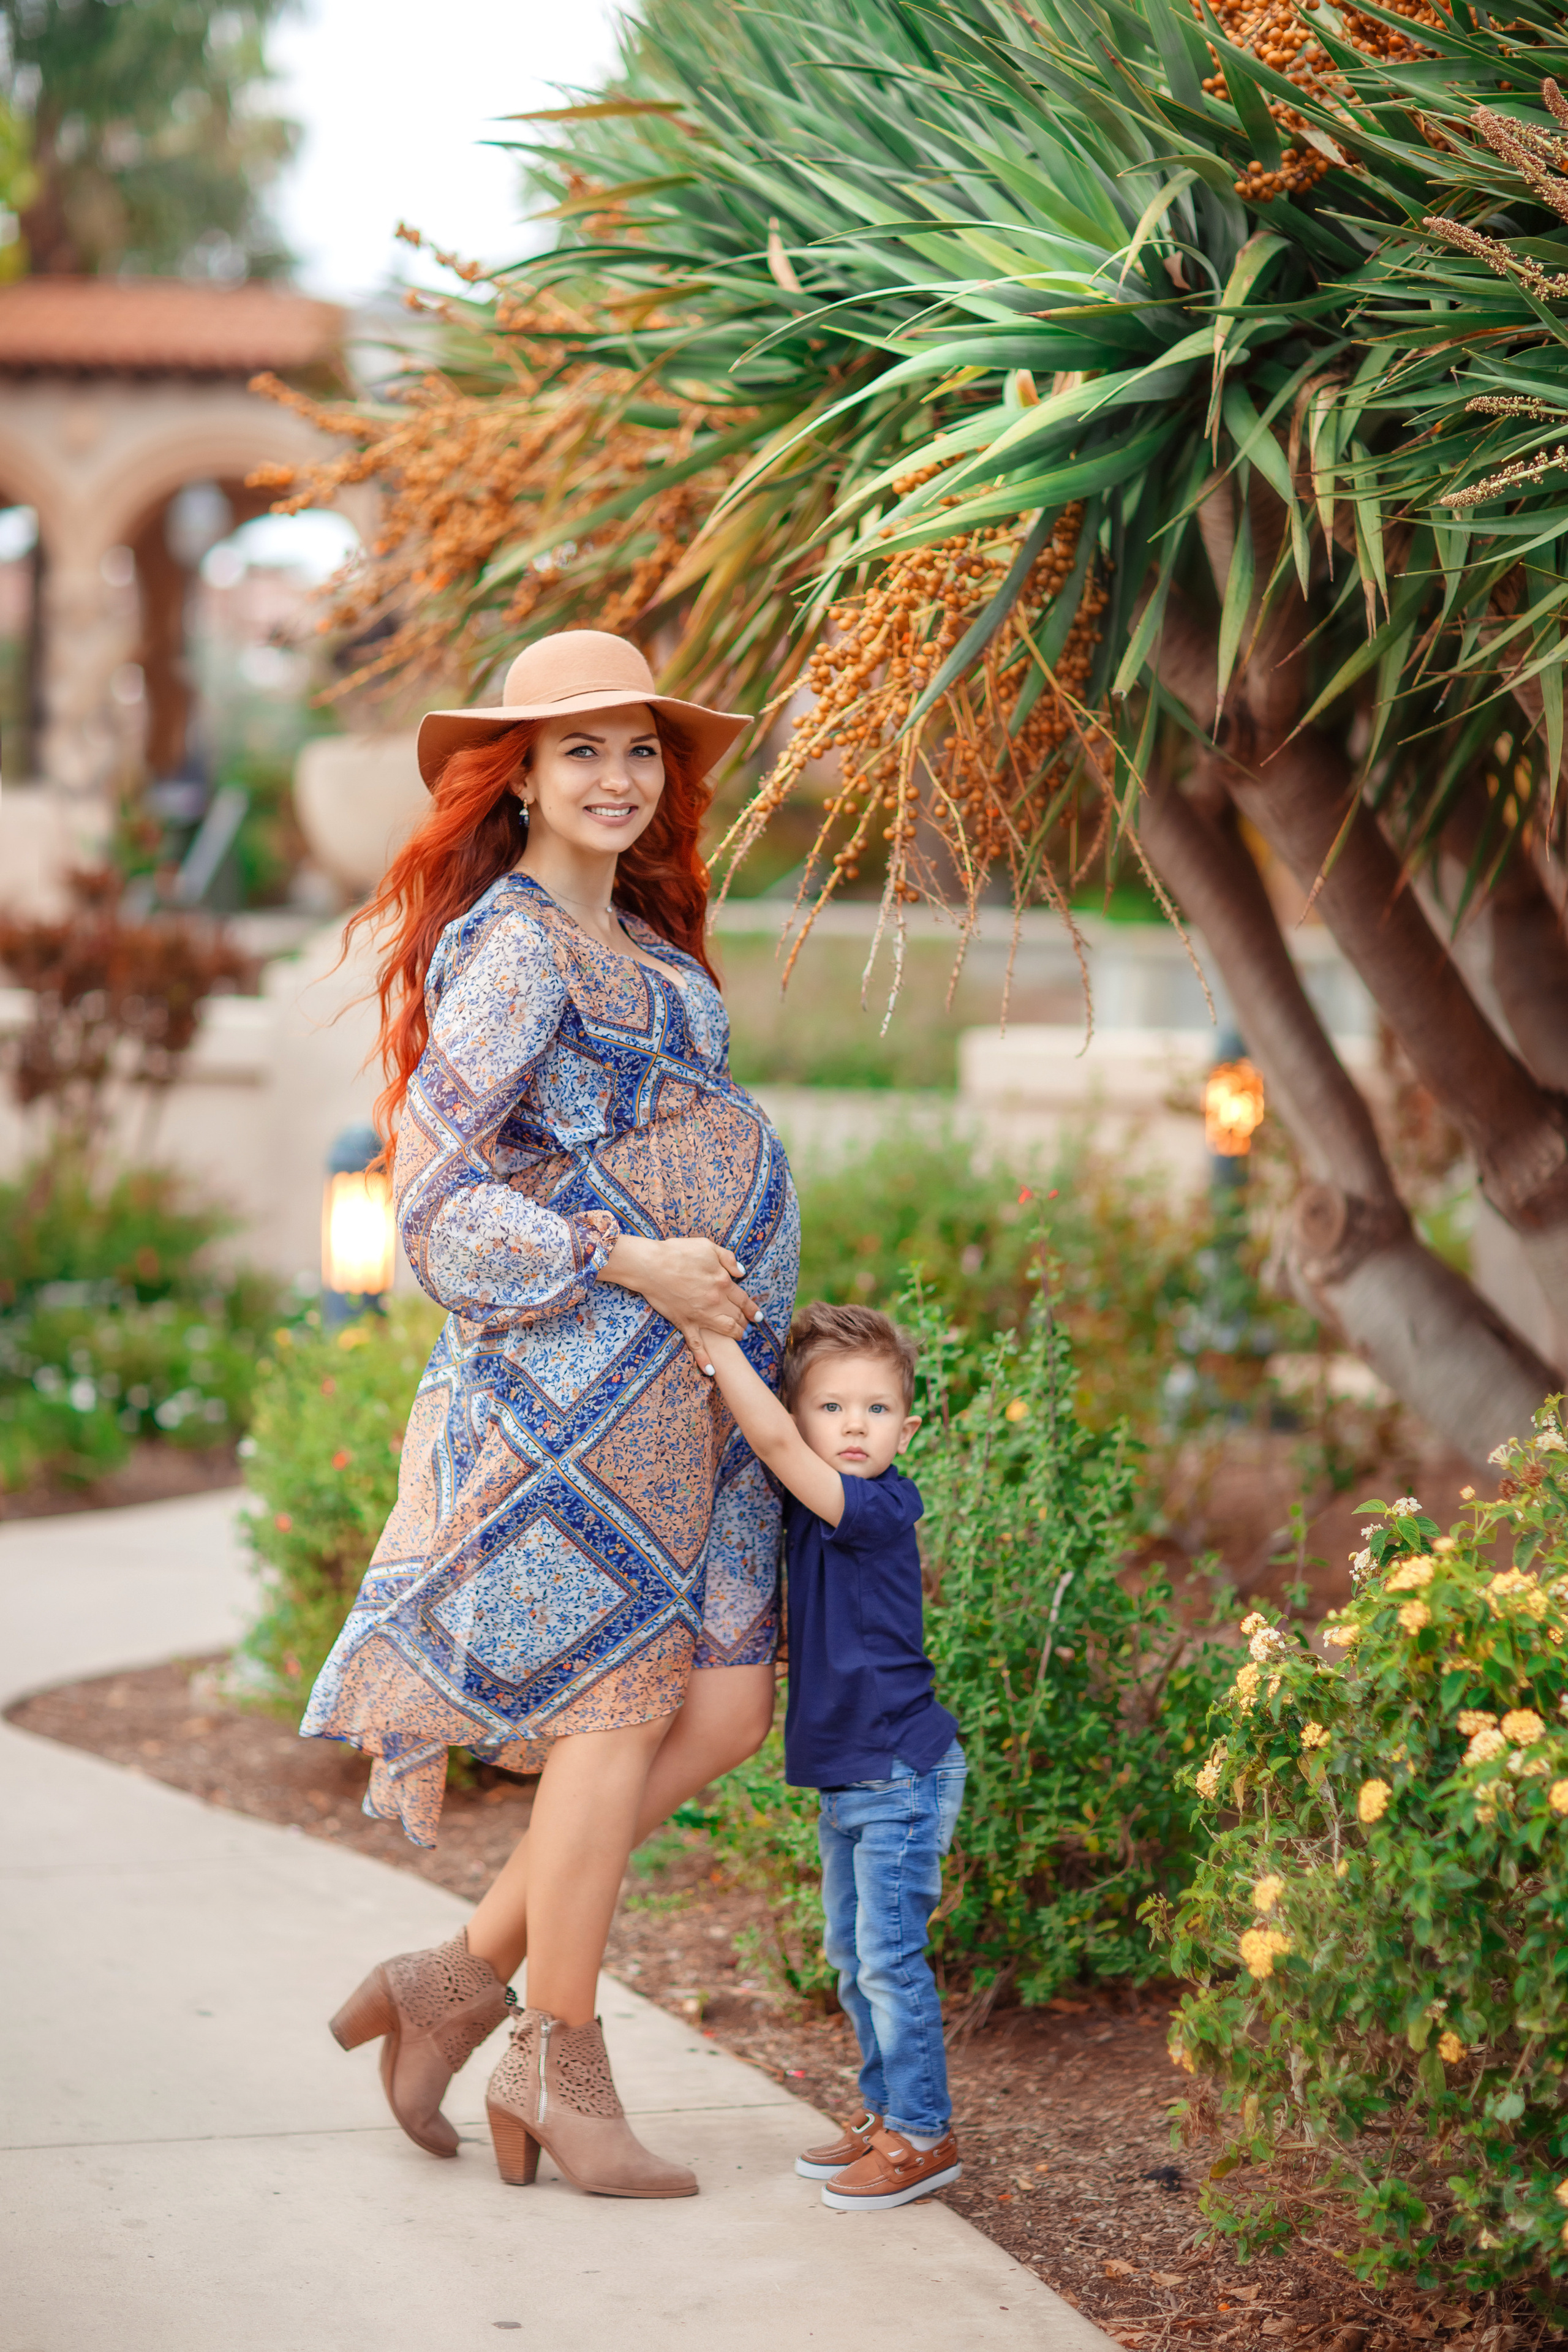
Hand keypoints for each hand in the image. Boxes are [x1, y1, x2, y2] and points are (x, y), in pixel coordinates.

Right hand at [601, 1235, 760, 1368]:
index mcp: (722, 1282)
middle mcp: (715, 1301)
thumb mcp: (707, 1246)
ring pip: (725, 1330)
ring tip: (740, 1337)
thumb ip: (728, 1258)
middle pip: (736, 1316)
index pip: (743, 1299)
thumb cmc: (677, 1252)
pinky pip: (696, 1344)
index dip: (752, 1308)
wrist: (650, 1265)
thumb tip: (742, 1272)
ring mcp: (700, 1314)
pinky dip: (704, 1359)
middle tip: (749, 1326)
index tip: (758, 1316)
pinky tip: (711, 1371)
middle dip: (745, 1322)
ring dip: (735, 1335)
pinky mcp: (684, 1323)